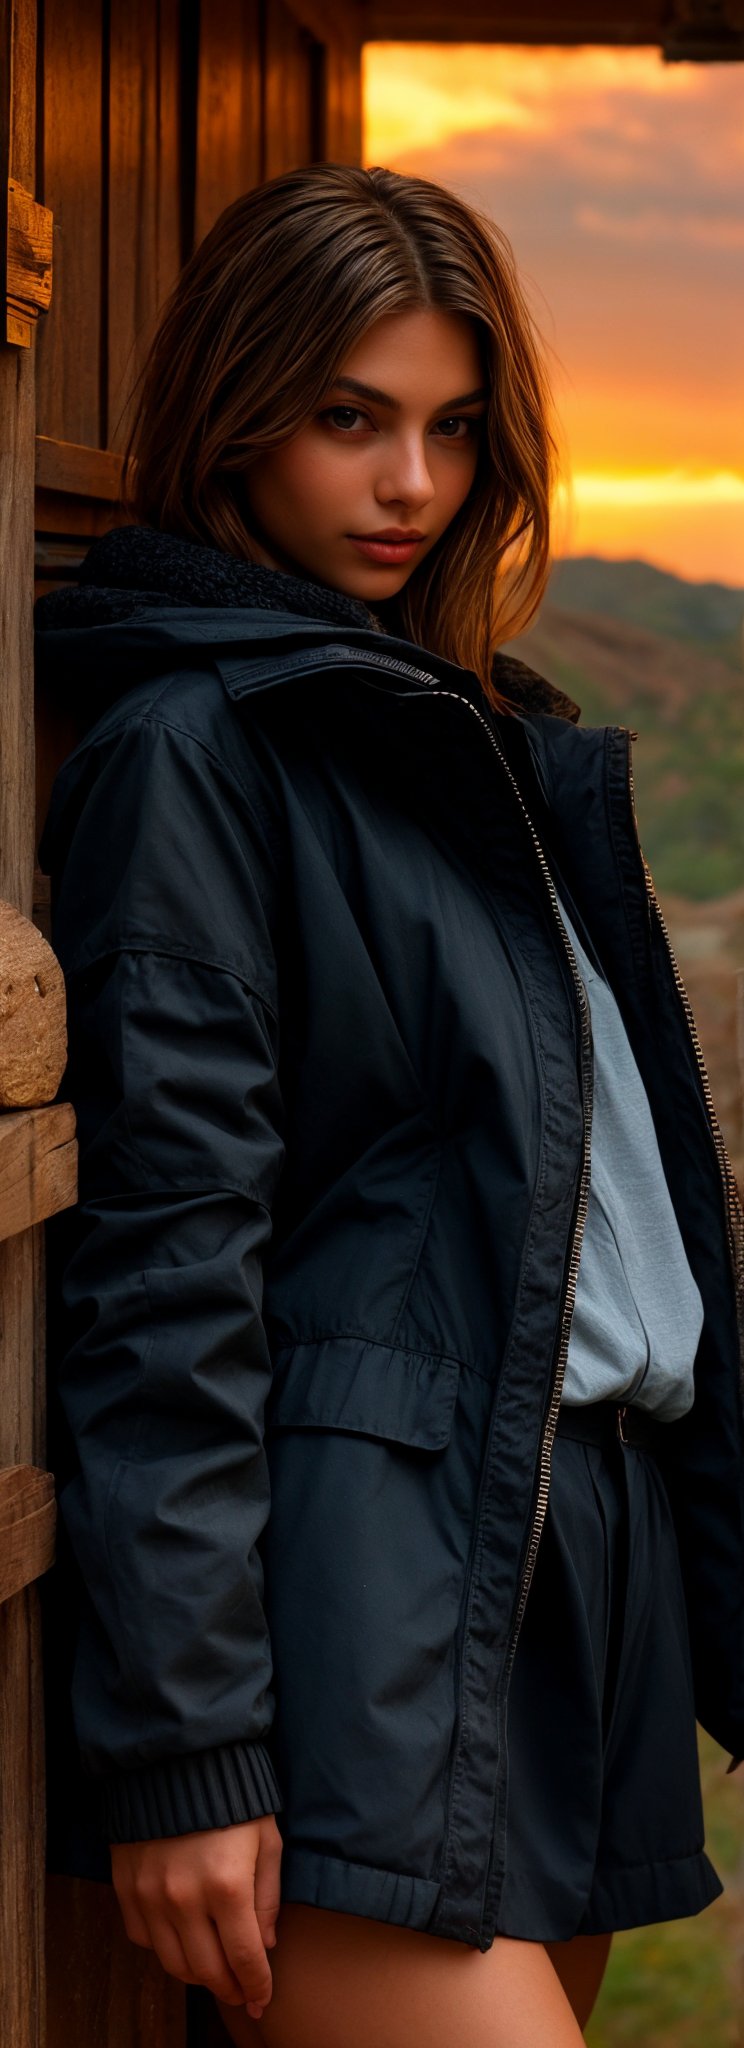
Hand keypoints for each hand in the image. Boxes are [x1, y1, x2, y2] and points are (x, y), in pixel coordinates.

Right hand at [111, 1813, 282, 2015]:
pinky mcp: (127, 1888)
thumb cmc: (232, 1797)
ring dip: (197, 1976)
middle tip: (241, 1992)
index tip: (262, 2000)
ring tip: (214, 1972)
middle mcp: (185, 1898)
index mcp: (227, 1885)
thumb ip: (267, 1896)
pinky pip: (144, 1939)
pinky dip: (164, 1949)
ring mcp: (151, 1896)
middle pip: (207, 1970)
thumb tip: (265, 1944)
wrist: (176, 1759)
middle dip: (229, 1988)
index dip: (256, 1985)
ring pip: (173, 1963)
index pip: (244, 1958)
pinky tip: (182, 1940)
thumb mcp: (266, 1839)